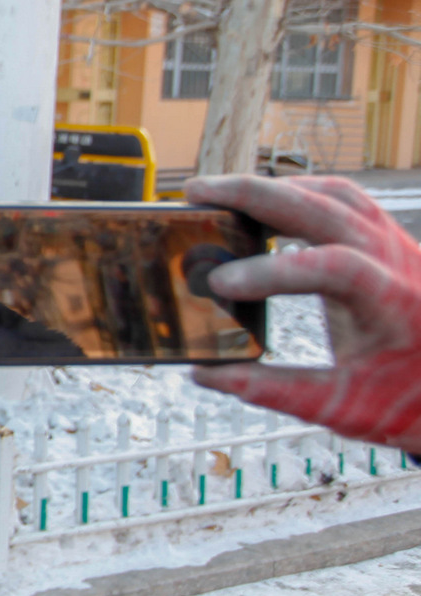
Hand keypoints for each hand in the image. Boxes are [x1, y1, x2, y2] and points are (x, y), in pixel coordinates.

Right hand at [187, 174, 420, 451]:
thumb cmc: (404, 401)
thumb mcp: (342, 408)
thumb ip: (273, 390)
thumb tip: (206, 375)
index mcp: (393, 303)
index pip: (333, 267)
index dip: (273, 270)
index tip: (218, 284)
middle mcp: (399, 261)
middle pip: (325, 206)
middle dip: (255, 195)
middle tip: (196, 193)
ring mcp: (395, 243)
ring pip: (333, 193)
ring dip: (274, 187)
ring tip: (220, 193)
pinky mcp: (386, 239)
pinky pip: (342, 199)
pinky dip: (297, 193)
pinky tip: (261, 204)